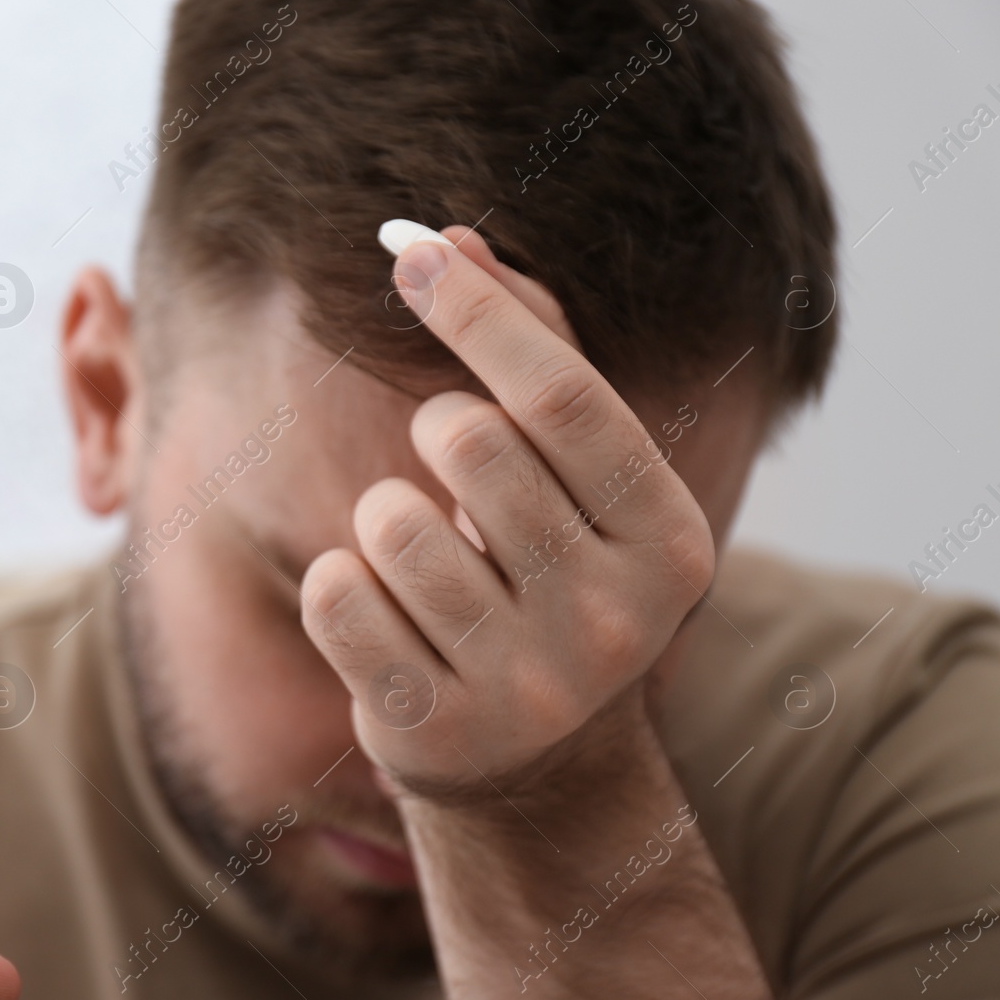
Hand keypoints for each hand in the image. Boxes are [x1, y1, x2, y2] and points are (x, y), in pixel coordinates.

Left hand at [301, 224, 714, 793]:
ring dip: (386, 519)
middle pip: (469, 442)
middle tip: (454, 469)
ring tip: (427, 563)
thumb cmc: (549, 574)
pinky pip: (332, 594)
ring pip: (389, 520)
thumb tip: (446, 236)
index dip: (480, 312)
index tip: (413, 253)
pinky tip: (384, 617)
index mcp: (667, 539)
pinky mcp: (434, 732)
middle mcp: (614, 621)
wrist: (536, 763)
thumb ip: (530, 351)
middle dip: (436, 428)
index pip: (566, 395)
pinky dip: (339, 584)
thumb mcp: (573, 477)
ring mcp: (526, 688)